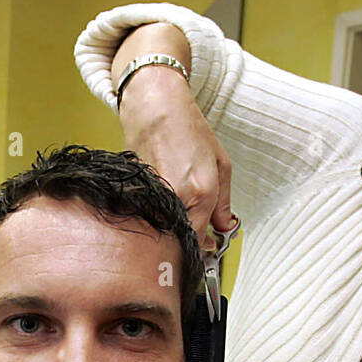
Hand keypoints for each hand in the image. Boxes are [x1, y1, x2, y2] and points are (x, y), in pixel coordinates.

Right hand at [115, 37, 235, 250]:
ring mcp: (154, 198)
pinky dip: (155, 219)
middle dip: (186, 244)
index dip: (201, 250)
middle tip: (192, 240)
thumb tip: (222, 228)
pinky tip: (161, 208)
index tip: (203, 252)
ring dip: (170, 232)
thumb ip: (224, 204)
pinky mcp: (137, 194)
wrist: (156, 108)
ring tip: (176, 218)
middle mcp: (176, 199)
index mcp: (200, 194)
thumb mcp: (221, 165)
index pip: (199, 241)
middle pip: (179, 241)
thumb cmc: (187, 130)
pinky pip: (148, 218)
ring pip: (162, 231)